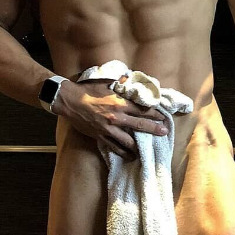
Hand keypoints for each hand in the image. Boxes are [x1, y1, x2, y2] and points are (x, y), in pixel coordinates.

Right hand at [53, 79, 167, 158]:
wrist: (70, 101)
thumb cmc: (88, 91)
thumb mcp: (106, 83)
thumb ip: (121, 83)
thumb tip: (130, 78)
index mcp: (120, 103)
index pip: (142, 110)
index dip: (154, 114)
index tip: (163, 117)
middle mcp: (117, 117)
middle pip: (140, 125)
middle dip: (154, 129)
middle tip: (164, 132)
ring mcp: (109, 129)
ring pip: (128, 141)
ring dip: (139, 145)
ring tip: (147, 149)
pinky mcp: (100, 136)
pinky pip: (114, 147)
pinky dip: (123, 152)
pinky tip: (130, 156)